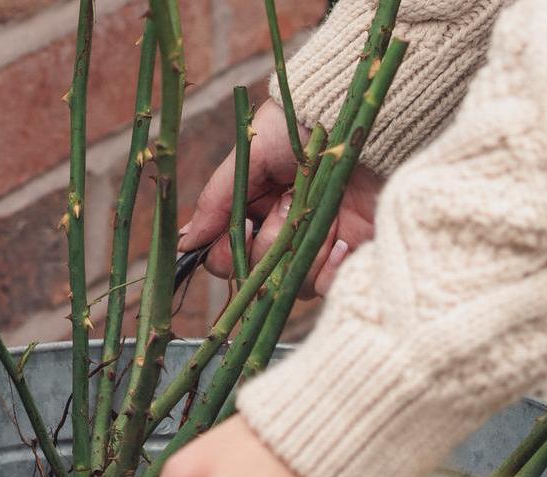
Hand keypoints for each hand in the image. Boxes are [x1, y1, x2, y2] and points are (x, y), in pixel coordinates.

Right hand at [179, 101, 383, 297]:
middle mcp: (280, 232)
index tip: (248, 225)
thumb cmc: (304, 126)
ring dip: (298, 247)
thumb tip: (185, 243)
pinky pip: (325, 288)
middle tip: (287, 203)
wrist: (361, 119)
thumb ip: (216, 200)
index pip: (223, 257)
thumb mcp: (250, 154)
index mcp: (252, 208)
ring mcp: (313, 245)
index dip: (228, 252)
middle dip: (269, 242)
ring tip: (320, 209)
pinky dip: (328, 268)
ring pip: (286, 285)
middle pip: (252, 276)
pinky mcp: (348, 257)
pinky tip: (340, 239)